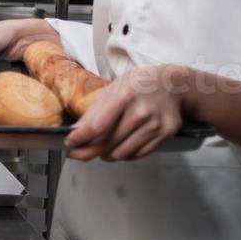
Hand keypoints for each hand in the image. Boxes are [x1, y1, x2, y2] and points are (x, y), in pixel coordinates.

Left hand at [66, 65, 186, 161]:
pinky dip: (126, 155)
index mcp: (123, 97)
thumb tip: (77, 133)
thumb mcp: (113, 89)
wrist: (171, 84)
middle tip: (78, 153)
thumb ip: (95, 111)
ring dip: (107, 155)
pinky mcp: (165, 134)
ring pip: (123, 153)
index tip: (69, 145)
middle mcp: (140, 112)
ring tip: (102, 150)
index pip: (96, 127)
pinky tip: (120, 148)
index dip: (79, 139)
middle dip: (88, 152)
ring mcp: (154, 124)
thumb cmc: (137, 85)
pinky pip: (139, 154)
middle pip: (108, 143)